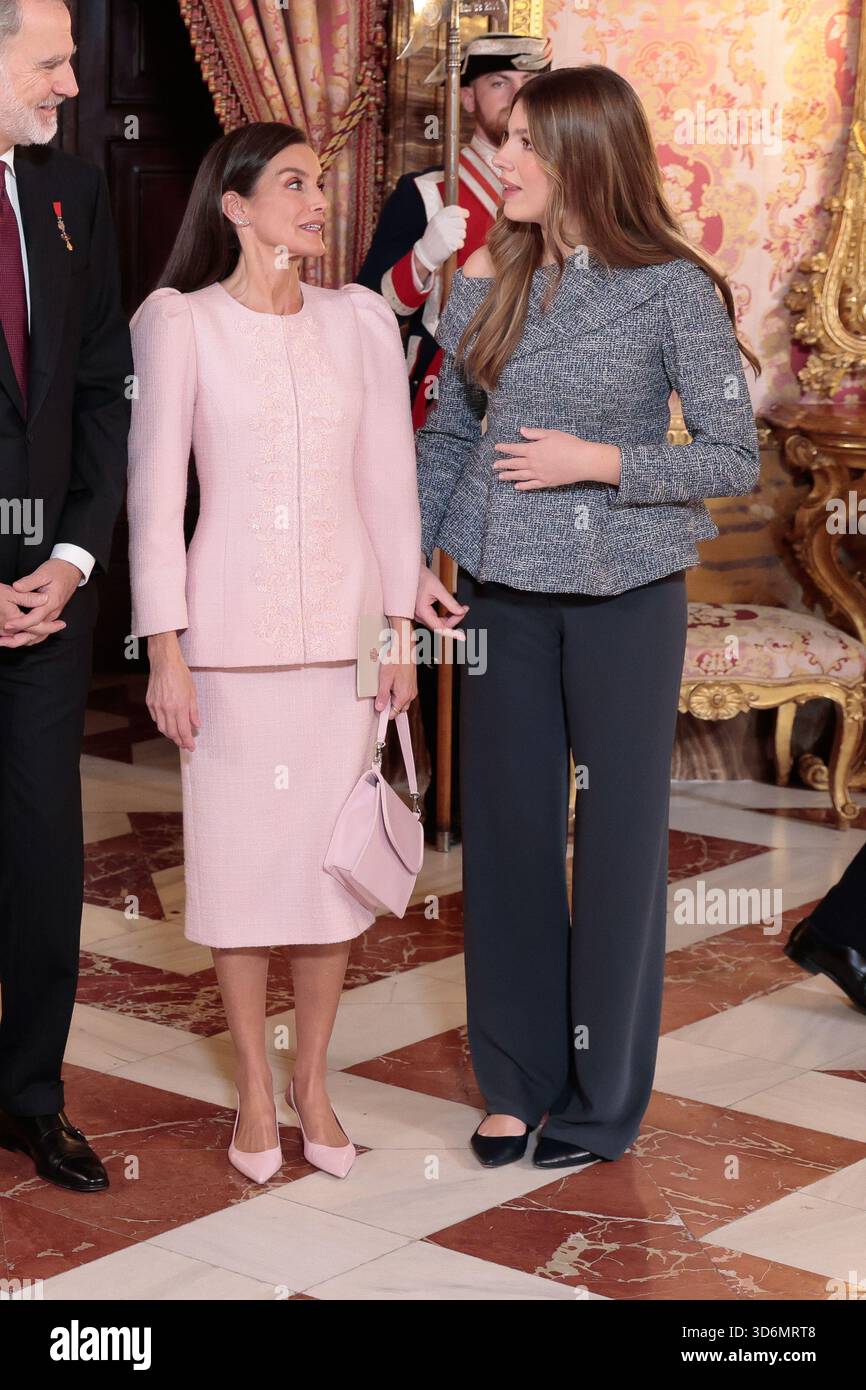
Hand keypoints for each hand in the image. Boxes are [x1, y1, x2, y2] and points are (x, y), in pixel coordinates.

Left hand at [0, 560, 78, 645]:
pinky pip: (42, 632)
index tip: (7, 625)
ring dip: (24, 640)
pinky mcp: (51, 616)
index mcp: (51, 602)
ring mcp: (53, 616)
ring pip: (40, 635)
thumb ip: (29, 582)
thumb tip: (16, 587)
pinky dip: (30, 637)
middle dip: (19, 637)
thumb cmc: (57, 571)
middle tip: (3, 640)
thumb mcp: (43, 573)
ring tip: (7, 642)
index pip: (35, 618)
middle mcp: (53, 612)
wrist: (71, 571)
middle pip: (37, 631)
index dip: (21, 623)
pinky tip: (19, 638)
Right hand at [146, 633, 200, 750]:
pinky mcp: (150, 702)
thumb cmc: (180, 674)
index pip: (183, 731)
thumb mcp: (192, 693)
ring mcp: (156, 706)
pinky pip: (156, 719)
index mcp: (179, 706)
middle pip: (172, 733)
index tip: (191, 747)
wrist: (164, 662)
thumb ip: (194, 711)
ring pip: (162, 728)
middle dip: (179, 741)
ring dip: (170, 735)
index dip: (188, 741)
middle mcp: (166, 708)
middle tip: (185, 744)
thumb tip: (197, 725)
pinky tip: (168, 724)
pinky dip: (162, 724)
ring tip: (177, 737)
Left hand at [376, 616, 416, 716]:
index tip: (378, 707)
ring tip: (387, 686)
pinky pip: (405, 693)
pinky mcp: (412, 684)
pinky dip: (398, 692)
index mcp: (404, 695)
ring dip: (394, 698)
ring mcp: (413, 689)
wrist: (405, 648)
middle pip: (398, 709)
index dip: (384, 712)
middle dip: (390, 705)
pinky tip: (392, 682)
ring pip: (402, 701)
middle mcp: (411, 694)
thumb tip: (380, 707)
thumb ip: (382, 695)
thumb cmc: (396, 660)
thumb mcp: (385, 679)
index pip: (394, 713)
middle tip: (381, 695)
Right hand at [414, 204, 468, 273]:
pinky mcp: (448, 245)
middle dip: (462, 227)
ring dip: (460, 237)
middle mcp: (441, 224)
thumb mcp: (437, 222)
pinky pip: (461, 243)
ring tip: (452, 238)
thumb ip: (448, 216)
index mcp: (438, 217)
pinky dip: (459, 245)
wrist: (426, 253)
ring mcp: (444, 235)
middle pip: (462, 222)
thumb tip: (467, 213)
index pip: (455, 210)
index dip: (463, 212)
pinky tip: (452, 245)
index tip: (466, 214)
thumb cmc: (434, 236)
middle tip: (456, 230)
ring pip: (463, 233)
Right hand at [415, 558, 466, 639]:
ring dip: (450, 618)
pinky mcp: (422, 612)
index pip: (440, 627)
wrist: (411, 571)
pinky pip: (435, 619)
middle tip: (464, 609)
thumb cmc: (421, 577)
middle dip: (454, 619)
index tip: (463, 617)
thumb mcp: (438, 588)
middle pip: (440, 626)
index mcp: (422, 611)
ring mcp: (420, 615)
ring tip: (461, 608)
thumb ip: (450, 602)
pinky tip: (453, 609)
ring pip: (438, 623)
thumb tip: (460, 612)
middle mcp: (419, 616)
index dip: (453, 626)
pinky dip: (445, 616)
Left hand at [493, 429, 621, 489]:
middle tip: (494, 465)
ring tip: (500, 477)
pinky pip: (531, 485)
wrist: (582, 461)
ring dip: (509, 476)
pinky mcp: (546, 482)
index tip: (496, 448)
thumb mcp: (551, 434)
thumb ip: (534, 434)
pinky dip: (523, 486)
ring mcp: (539, 474)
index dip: (504, 448)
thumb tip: (521, 431)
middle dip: (503, 464)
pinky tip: (517, 486)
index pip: (514, 449)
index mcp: (533, 449)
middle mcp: (533, 463)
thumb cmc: (569, 444)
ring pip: (520, 476)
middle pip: (514, 464)